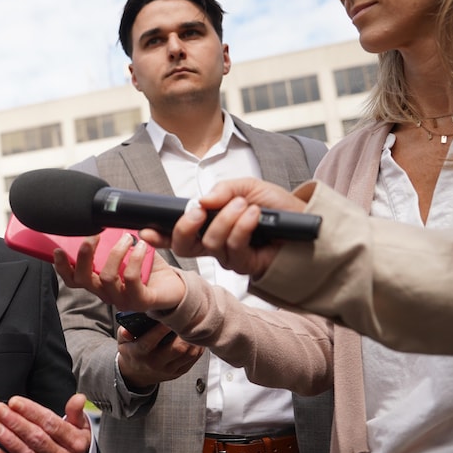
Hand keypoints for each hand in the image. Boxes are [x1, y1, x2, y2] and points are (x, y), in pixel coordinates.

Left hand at [0, 394, 91, 452]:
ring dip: (8, 439)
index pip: (51, 424)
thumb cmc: (73, 448)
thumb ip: (76, 412)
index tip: (14, 402)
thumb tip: (79, 398)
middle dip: (15, 422)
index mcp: (75, 442)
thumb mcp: (80, 428)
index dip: (32, 412)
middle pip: (37, 438)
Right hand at [52, 233, 185, 312]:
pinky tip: (140, 247)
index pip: (73, 279)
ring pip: (107, 277)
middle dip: (85, 255)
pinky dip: (134, 258)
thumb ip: (110, 244)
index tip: (58, 249)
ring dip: (115, 252)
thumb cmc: (147, 270)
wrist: (173, 288)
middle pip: (83, 279)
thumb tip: (101, 220)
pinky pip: (131, 278)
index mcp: (98, 283)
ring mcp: (122, 300)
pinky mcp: (140, 301)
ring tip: (127, 238)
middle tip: (94, 235)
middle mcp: (105, 294)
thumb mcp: (125, 255)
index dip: (62, 266)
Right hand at [115, 320, 202, 390]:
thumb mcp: (122, 342)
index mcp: (140, 353)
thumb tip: (127, 329)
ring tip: (196, 325)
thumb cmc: (131, 352)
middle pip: (176, 348)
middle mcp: (155, 362)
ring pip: (188, 354)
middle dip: (185, 332)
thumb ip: (124, 332)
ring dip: (194, 339)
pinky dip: (198, 348)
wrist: (136, 374)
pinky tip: (197, 337)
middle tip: (189, 318)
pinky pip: (193, 360)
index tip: (171, 315)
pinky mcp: (178, 372)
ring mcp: (168, 369)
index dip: (162, 328)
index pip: (152, 340)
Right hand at [143, 177, 306, 278]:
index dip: (159, 234)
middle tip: (197, 212)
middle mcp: (216, 244)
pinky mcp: (248, 264)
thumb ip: (223, 190)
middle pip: (184, 246)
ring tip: (244, 205)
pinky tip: (254, 214)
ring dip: (226, 220)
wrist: (309, 222)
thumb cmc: (278, 207)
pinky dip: (242, 227)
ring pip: (211, 244)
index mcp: (210, 226)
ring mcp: (231, 256)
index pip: (178, 233)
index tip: (144, 230)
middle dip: (185, 228)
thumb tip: (202, 200)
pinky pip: (235, 248)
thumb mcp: (248, 187)